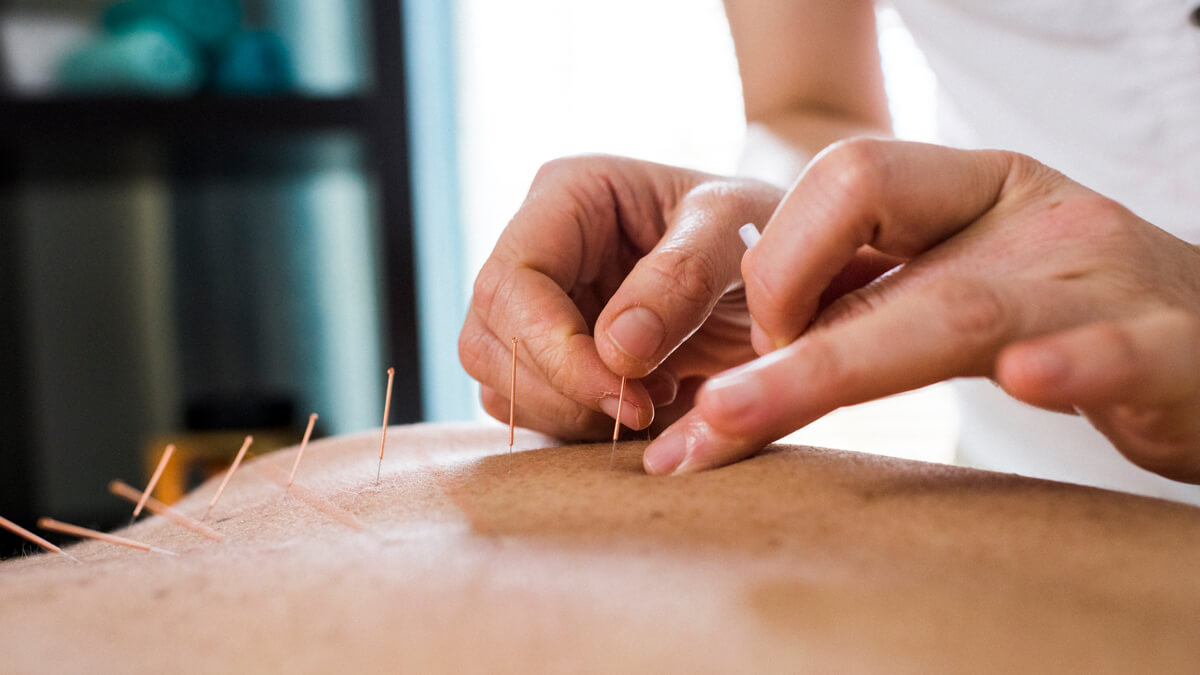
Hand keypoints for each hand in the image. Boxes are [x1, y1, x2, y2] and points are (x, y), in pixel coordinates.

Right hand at [459, 155, 782, 438]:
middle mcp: (540, 250)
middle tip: (645, 407)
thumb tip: (615, 349)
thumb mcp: (739, 233)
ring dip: (571, 414)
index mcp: (567, 197)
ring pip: (500, 384)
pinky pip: (535, 410)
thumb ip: (683, 278)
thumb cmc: (764, 230)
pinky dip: (583, 428)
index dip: (552, 349)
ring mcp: (542, 308)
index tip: (625, 392)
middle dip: (559, 391)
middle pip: (487, 340)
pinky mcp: (556, 358)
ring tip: (658, 398)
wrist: (793, 274)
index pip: (511, 282)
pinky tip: (650, 409)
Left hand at [643, 139, 1199, 483]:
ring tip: (752, 412)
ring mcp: (1101, 280)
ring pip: (966, 309)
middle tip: (706, 416)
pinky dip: (1074, 364)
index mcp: (974, 192)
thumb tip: (746, 357)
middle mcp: (1030, 220)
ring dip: (845, 365)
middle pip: (880, 236)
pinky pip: (1121, 350)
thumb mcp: (965, 292)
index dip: (780, 261)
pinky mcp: (1174, 352)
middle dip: (776, 321)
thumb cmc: (1074, 320)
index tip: (757, 352)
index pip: (847, 178)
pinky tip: (1028, 379)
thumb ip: (871, 309)